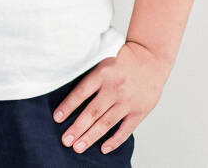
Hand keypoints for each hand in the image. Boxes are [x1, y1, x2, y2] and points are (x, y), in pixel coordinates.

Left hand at [52, 41, 171, 154]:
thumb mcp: (104, 62)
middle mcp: (114, 88)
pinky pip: (125, 130)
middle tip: (66, 140)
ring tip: (78, 147)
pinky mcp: (139, 111)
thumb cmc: (123, 61)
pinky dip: (114, 141)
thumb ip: (92, 79)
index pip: (81, 93)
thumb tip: (72, 98)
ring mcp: (127, 101)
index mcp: (103, 73)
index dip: (68, 106)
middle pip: (92, 112)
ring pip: (105, 123)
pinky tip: (103, 148)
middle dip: (77, 128)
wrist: (151, 58)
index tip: (57, 118)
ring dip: (90, 137)